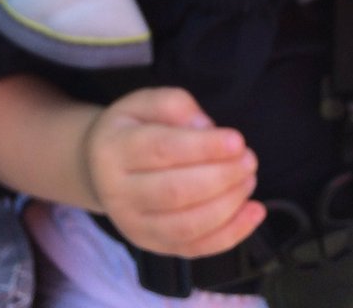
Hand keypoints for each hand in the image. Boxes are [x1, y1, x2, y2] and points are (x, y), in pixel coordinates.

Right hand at [81, 86, 264, 256]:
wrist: (99, 169)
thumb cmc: (130, 129)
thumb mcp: (143, 102)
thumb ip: (174, 105)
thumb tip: (207, 129)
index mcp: (114, 149)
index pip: (162, 150)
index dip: (203, 147)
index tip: (237, 140)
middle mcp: (118, 194)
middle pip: (175, 192)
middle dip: (221, 177)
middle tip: (249, 160)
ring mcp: (134, 227)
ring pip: (186, 226)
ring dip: (228, 206)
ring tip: (249, 180)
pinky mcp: (153, 247)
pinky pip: (195, 249)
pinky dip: (231, 234)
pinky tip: (254, 212)